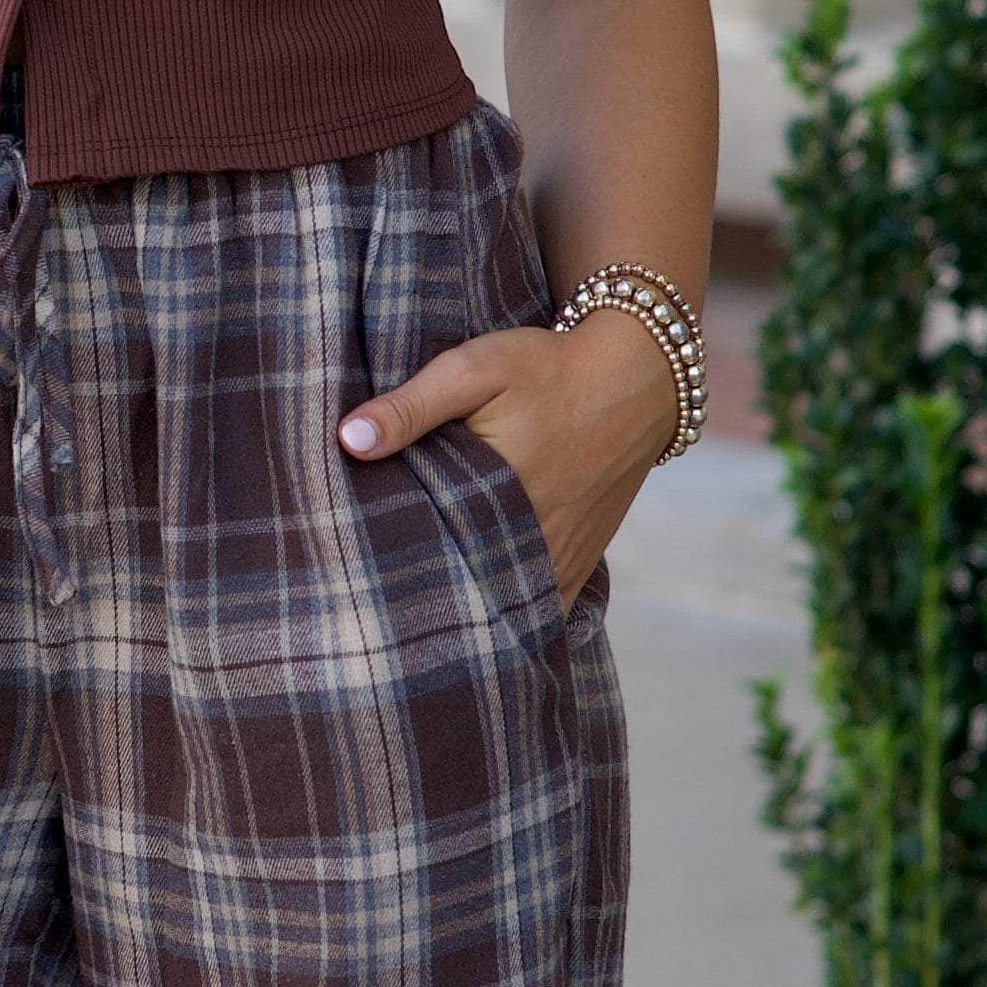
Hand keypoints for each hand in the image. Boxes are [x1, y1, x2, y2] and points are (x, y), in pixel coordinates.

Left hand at [336, 304, 677, 603]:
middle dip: (422, 603)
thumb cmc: (550, 367)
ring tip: (416, 619)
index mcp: (497, 501)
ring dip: (467, 614)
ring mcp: (562, 560)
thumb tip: (347, 441)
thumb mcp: (476, 369)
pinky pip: (542, 609)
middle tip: (375, 609)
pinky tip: (478, 619)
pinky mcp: (581, 561)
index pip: (426, 559)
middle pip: (463, 593)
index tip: (355, 582)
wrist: (638, 376)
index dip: (388, 575)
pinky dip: (511, 615)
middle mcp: (534, 543)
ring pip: (503, 609)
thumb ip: (412, 406)